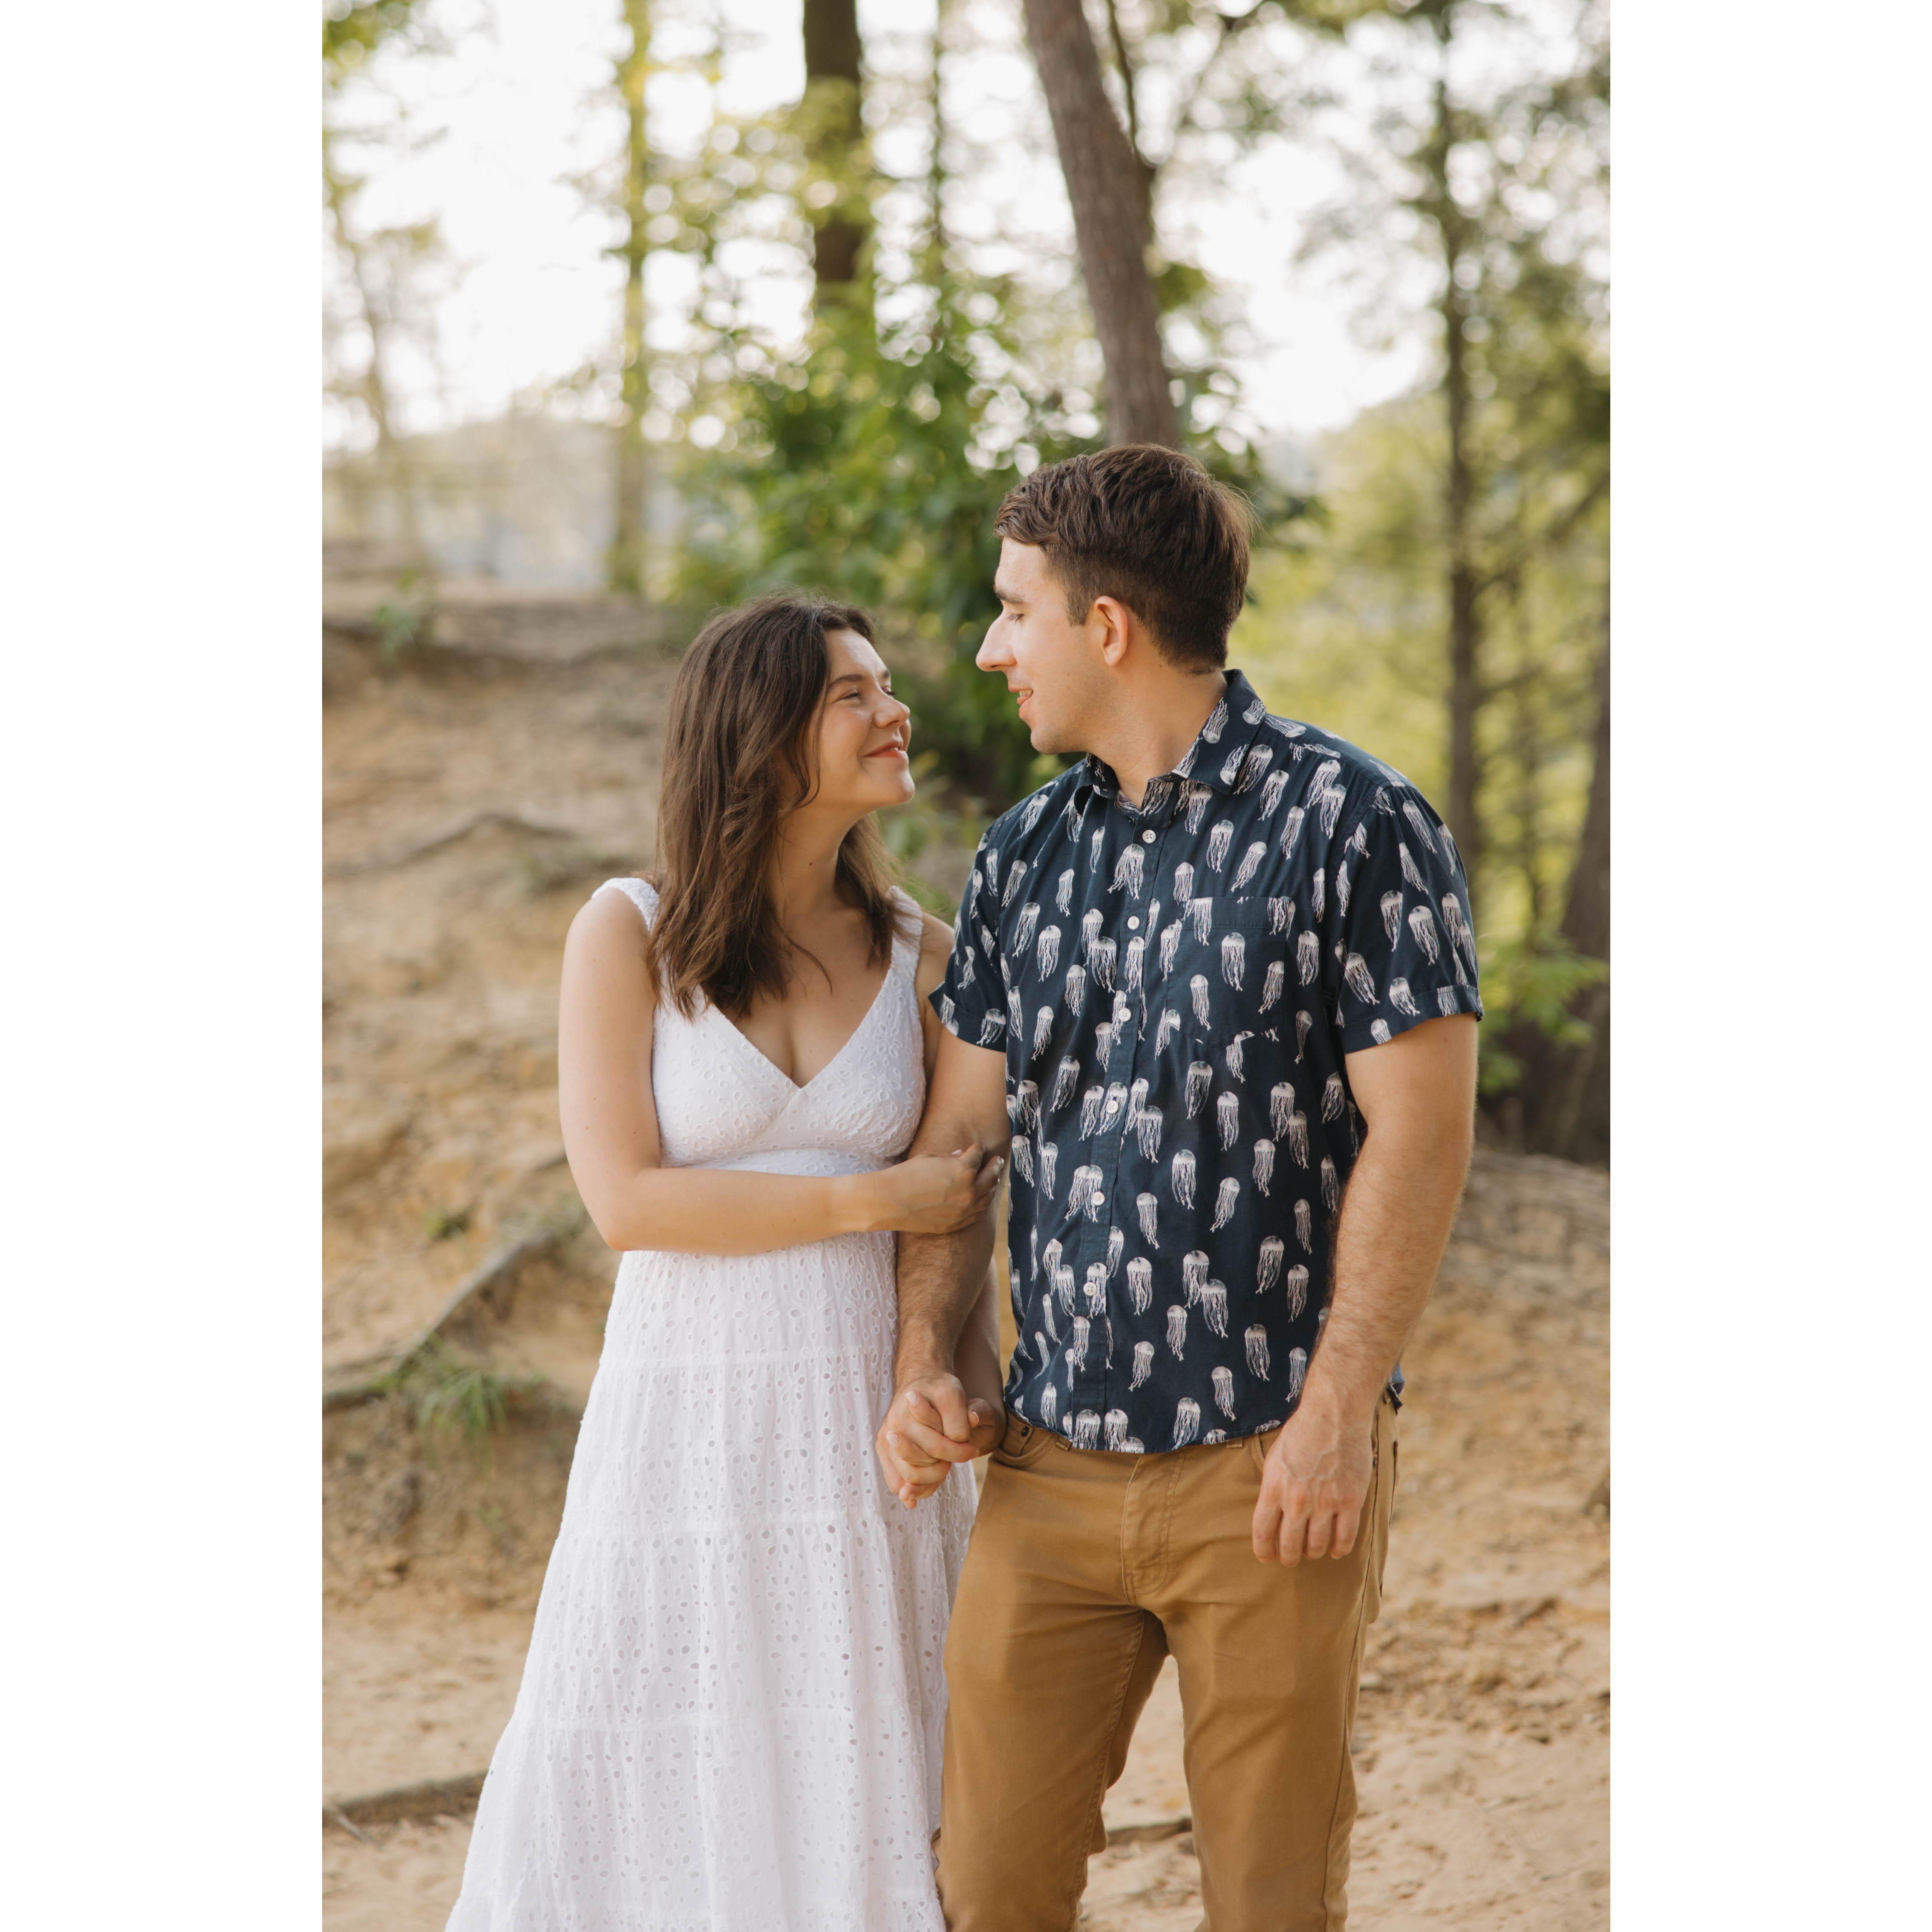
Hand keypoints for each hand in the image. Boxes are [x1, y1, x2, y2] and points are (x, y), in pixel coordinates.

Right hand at [862, 1145, 1002, 1234]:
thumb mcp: (929, 1159)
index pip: (977, 1156)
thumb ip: (949, 1158)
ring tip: (992, 1179)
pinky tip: (981, 1198)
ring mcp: (964, 1210)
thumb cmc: (906, 1175)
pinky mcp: (956, 1224)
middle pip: (990, 1176)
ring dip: (991, 1186)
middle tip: (996, 1161)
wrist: (889, 1202)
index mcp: (964, 1170)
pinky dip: (981, 1204)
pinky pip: (977, 1214)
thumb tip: (960, 1155)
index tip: (977, 1148)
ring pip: (987, 1197)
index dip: (977, 1149)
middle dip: (994, 1166)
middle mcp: (969, 1191)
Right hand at [874, 1374, 1000, 1508]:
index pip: (939, 1445)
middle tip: (954, 1459)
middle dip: (943, 1466)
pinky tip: (918, 1495)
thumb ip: (960, 1418)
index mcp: (911, 1408)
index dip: (959, 1451)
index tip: (972, 1450)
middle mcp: (894, 1424)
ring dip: (930, 1479)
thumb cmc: (940, 1392)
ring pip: (909, 1477)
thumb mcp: (955, 1396)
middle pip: (923, 1464)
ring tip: (942, 1468)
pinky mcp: (883, 1451)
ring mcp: (886, 1439)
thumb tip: (970, 1424)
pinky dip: (910, 1490)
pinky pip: (895, 1482)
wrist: (919, 1386)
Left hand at [1250, 1396, 1373, 1566]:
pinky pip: (1345, 1538)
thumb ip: (1272, 1489)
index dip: (1264, 1551)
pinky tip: (1336, 1550)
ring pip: (1317, 1546)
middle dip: (1288, 1557)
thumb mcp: (1274, 1460)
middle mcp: (1297, 1500)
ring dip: (1313, 1553)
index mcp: (1273, 1488)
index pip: (1263, 1532)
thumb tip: (1271, 1517)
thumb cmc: (1301, 1434)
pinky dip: (1339, 1549)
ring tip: (1312, 1551)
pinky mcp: (1350, 1501)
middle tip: (1290, 1559)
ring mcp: (1325, 1502)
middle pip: (1289, 1545)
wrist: (1333, 1416)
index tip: (1267, 1557)